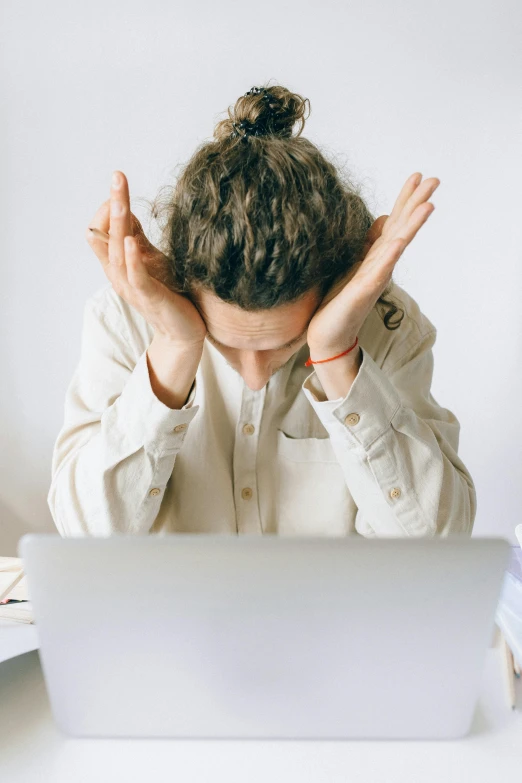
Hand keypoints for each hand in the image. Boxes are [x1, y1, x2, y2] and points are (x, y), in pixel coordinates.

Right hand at [86, 171, 206, 349]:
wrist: (183, 331)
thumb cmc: (169, 294)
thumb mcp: (151, 259)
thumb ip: (136, 237)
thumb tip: (125, 208)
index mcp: (118, 264)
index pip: (100, 230)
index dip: (109, 207)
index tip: (122, 186)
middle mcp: (118, 275)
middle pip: (104, 235)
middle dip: (111, 205)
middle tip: (117, 176)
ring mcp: (132, 287)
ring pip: (116, 253)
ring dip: (118, 225)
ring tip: (120, 201)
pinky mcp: (150, 298)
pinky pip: (135, 277)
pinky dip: (131, 259)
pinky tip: (131, 241)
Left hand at [306, 172, 439, 357]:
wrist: (328, 335)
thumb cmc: (339, 302)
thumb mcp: (354, 263)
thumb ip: (369, 243)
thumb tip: (382, 218)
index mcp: (376, 257)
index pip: (394, 222)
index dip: (405, 199)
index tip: (418, 175)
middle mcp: (380, 265)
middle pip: (401, 228)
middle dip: (416, 204)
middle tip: (435, 180)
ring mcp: (374, 278)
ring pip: (397, 246)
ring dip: (412, 226)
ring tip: (427, 205)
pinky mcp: (362, 292)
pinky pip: (379, 271)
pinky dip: (389, 256)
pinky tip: (398, 242)